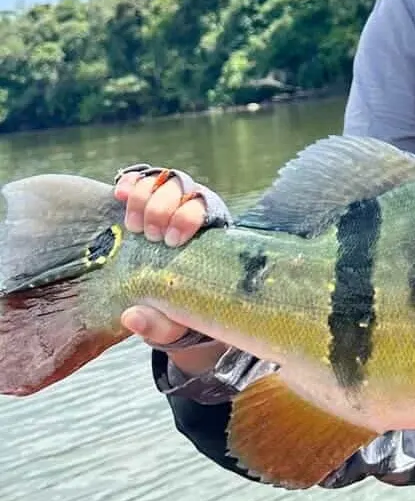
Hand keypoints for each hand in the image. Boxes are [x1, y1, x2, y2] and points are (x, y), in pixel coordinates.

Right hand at [113, 164, 230, 374]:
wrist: (170, 294)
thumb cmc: (180, 308)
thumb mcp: (173, 321)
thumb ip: (157, 323)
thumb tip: (130, 317)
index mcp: (211, 234)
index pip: (207, 208)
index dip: (187, 218)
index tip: (171, 242)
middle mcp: (195, 209)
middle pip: (184, 188)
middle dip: (162, 208)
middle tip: (149, 236)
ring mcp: (173, 200)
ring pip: (163, 179)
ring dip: (143, 196)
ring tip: (133, 226)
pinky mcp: (149, 198)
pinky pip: (142, 177)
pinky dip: (129, 182)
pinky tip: (118, 194)